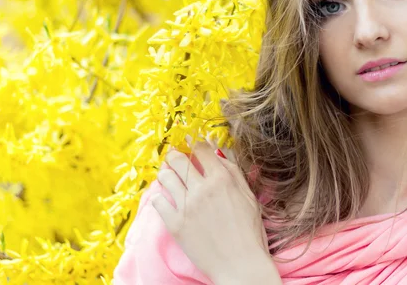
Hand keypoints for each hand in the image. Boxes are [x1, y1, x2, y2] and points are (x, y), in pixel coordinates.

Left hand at [150, 136, 279, 283]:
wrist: (240, 265)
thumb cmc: (249, 232)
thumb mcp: (248, 196)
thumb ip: (232, 171)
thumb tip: (217, 150)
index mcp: (222, 179)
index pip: (200, 149)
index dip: (193, 142)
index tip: (189, 140)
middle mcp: (202, 189)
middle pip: (178, 159)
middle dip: (175, 155)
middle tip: (174, 157)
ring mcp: (186, 206)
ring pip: (165, 177)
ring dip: (166, 173)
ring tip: (169, 176)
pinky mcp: (175, 224)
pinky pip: (158, 201)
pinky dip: (161, 197)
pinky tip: (167, 200)